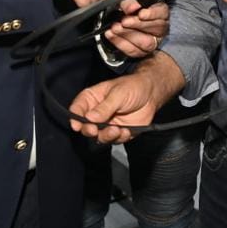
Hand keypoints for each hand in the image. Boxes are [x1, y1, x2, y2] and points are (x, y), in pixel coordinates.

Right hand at [69, 54, 184, 143]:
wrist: (152, 94)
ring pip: (99, 137)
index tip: (76, 125)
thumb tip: (89, 118)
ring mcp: (107, 124)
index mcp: (92, 99)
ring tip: (116, 130)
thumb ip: (104, 107)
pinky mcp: (118, 132)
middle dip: (89, 130)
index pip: (77, 108)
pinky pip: (114, 140)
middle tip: (95, 130)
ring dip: (106, 136)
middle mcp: (97, 113)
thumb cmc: (133, 87)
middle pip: (85, 126)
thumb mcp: (118, 94)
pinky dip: (119, 138)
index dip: (74, 118)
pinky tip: (126, 130)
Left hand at [104, 0, 168, 57]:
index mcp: (161, 12)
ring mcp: (153, 41)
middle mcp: (160, 28)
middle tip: (124, 21)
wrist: (120, 18)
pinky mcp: (141, 51)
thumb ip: (130, 2)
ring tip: (115, 28)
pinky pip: (134, 51)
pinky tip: (111, 34)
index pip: (162, 13)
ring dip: (128, 35)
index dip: (152, 14)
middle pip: (156, 28)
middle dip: (137, 25)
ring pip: (147, 43)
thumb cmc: (127, 7)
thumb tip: (132, 8)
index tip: (141, 14)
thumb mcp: (127, 0)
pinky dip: (120, 43)